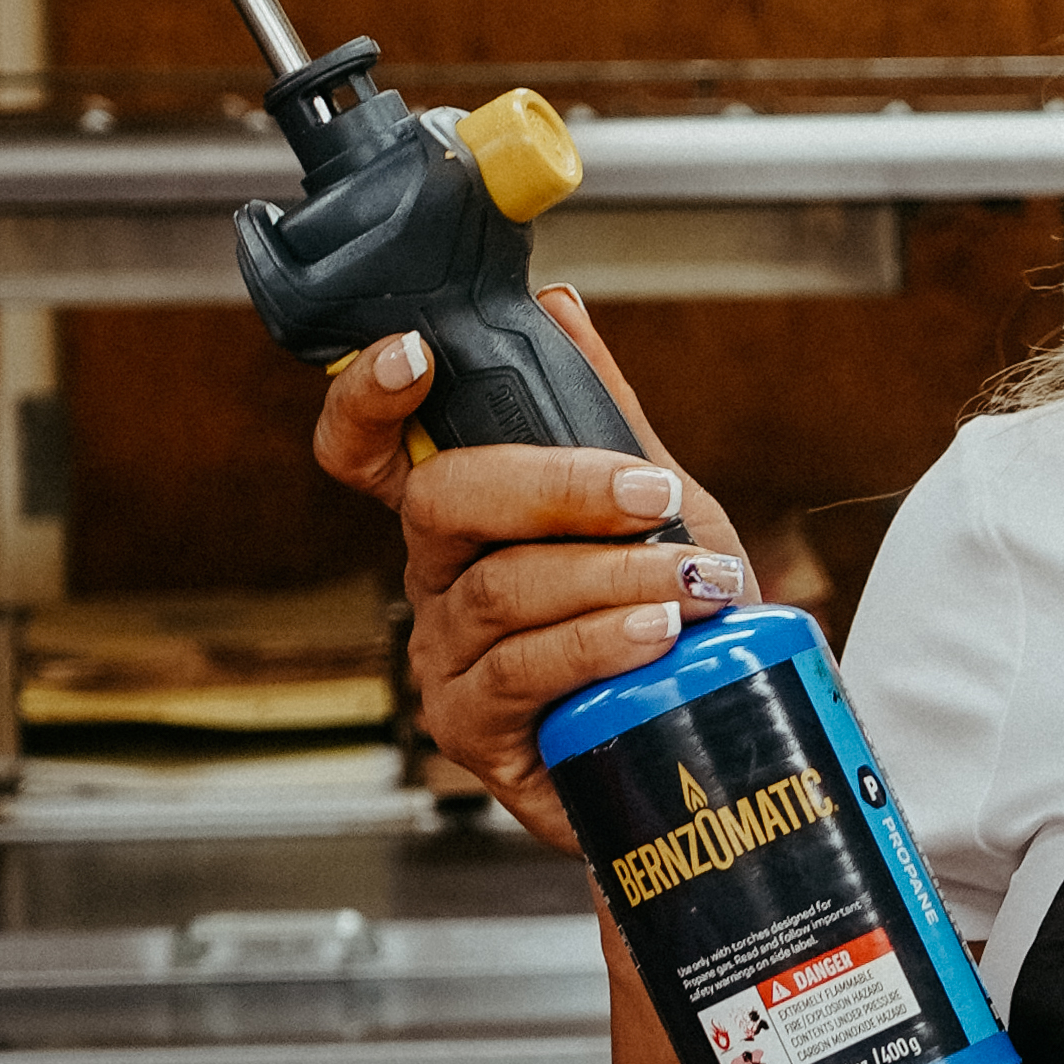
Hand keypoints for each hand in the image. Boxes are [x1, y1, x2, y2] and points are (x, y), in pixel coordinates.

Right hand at [310, 281, 749, 849]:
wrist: (695, 753)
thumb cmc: (665, 628)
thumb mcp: (652, 508)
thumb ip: (605, 415)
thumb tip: (561, 310)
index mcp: (461, 517)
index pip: (369, 447)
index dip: (368, 398)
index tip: (417, 354)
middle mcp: (435, 579)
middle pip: (444, 501)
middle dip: (556, 485)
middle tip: (651, 493)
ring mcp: (443, 656)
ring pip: (501, 589)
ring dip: (612, 578)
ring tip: (694, 582)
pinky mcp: (469, 729)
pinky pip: (519, 670)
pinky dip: (597, 644)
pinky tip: (654, 636)